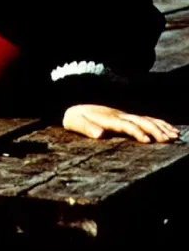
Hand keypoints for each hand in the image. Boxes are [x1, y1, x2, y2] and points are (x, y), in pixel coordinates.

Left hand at [62, 104, 179, 142]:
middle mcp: (120, 116)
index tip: (147, 141)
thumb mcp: (76, 123)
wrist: (75, 109)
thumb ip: (86, 128)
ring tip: (175, 136)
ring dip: (161, 127)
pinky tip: (171, 130)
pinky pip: (146, 120)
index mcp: (108, 119)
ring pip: (146, 120)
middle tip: (168, 140)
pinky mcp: (127, 118)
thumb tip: (99, 134)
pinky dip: (160, 124)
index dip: (137, 132)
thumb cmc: (75, 119)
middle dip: (155, 130)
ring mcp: (125, 116)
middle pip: (141, 121)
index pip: (126, 125)